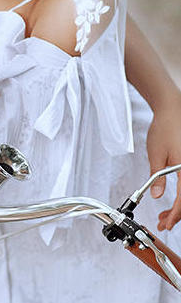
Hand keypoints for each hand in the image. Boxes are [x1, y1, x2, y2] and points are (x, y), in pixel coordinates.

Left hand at [146, 99, 180, 229]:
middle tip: (163, 222)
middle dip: (178, 215)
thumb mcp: (155, 154)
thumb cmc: (165, 128)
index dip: (176, 215)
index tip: (167, 224)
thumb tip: (157, 196)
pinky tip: (173, 202)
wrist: (172, 111)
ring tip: (165, 215)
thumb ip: (157, 178)